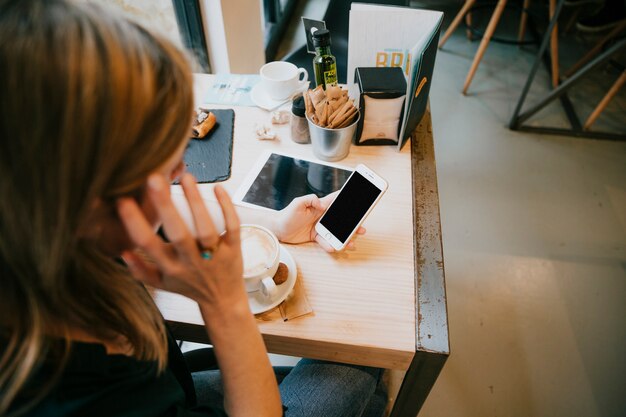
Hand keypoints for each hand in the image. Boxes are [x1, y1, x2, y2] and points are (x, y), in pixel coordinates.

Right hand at [117, 173, 247, 312]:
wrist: (223, 300)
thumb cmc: (190, 286)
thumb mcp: (162, 284)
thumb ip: (140, 270)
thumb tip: (123, 251)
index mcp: (171, 268)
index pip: (148, 245)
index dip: (134, 223)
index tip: (123, 200)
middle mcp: (192, 262)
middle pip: (177, 234)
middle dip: (165, 206)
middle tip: (154, 178)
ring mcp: (215, 256)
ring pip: (206, 228)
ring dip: (196, 202)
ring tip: (186, 177)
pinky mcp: (234, 249)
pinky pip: (232, 227)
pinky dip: (227, 208)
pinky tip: (217, 188)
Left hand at [275, 192, 365, 251]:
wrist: (277, 229)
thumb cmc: (286, 215)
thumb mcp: (297, 203)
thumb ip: (310, 200)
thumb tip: (322, 204)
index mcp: (320, 206)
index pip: (336, 200)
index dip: (347, 198)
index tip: (360, 199)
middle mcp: (322, 216)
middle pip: (341, 219)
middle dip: (352, 224)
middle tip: (362, 228)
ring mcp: (320, 227)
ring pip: (336, 232)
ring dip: (345, 237)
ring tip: (352, 242)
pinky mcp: (316, 237)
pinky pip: (326, 242)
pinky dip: (330, 245)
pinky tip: (334, 248)